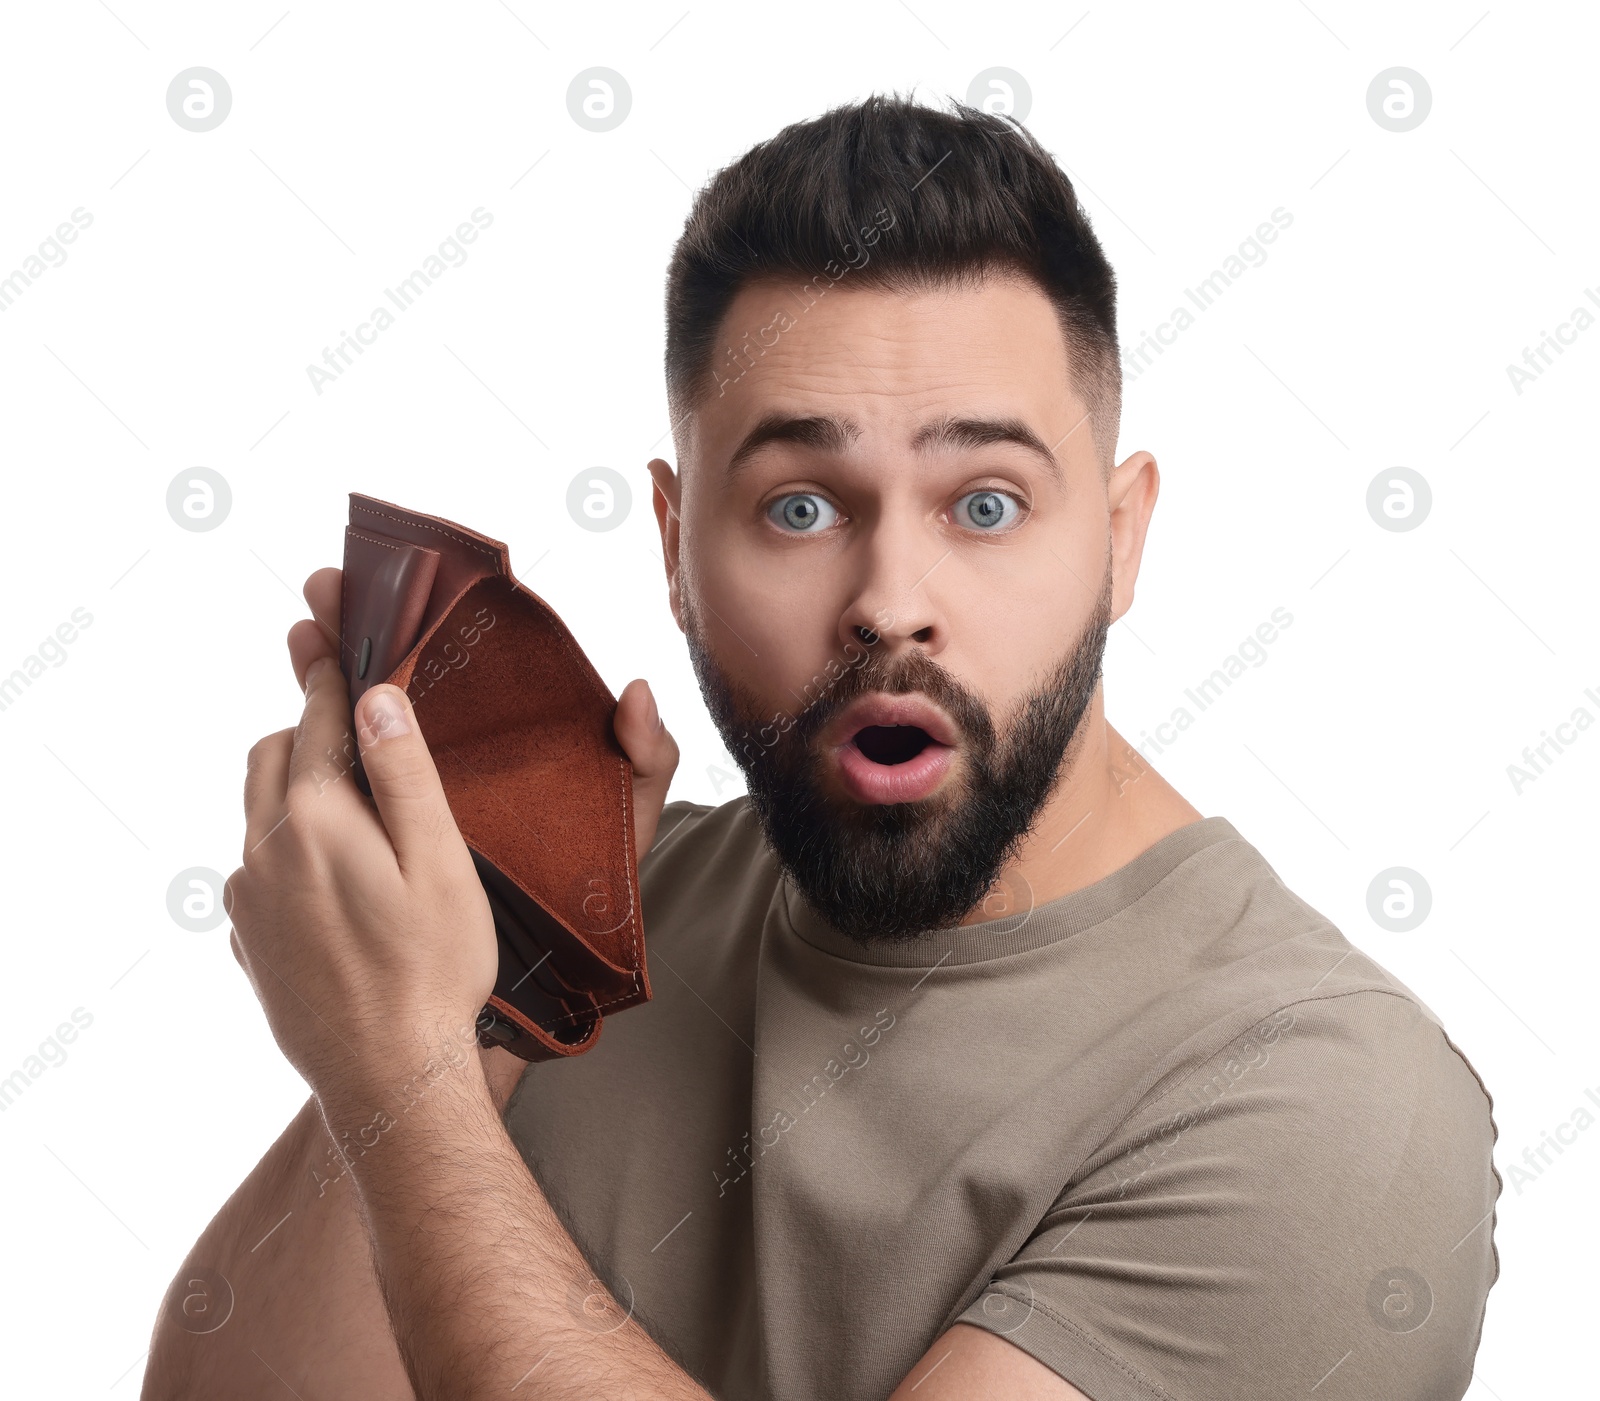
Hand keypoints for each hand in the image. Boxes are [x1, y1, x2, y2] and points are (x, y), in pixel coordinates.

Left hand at [225, 567, 679, 1105]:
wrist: (388, 1080)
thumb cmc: (434, 971)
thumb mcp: (441, 863)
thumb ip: (405, 774)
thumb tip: (375, 697)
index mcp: (316, 820)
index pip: (320, 720)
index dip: (331, 673)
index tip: (329, 633)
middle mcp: (265, 852)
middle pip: (274, 756)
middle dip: (309, 729)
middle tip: (353, 725)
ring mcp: (249, 902)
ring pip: (260, 813)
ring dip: (297, 790)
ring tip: (354, 807)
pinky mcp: (248, 942)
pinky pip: (258, 869)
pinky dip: (288, 849)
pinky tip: (337, 879)